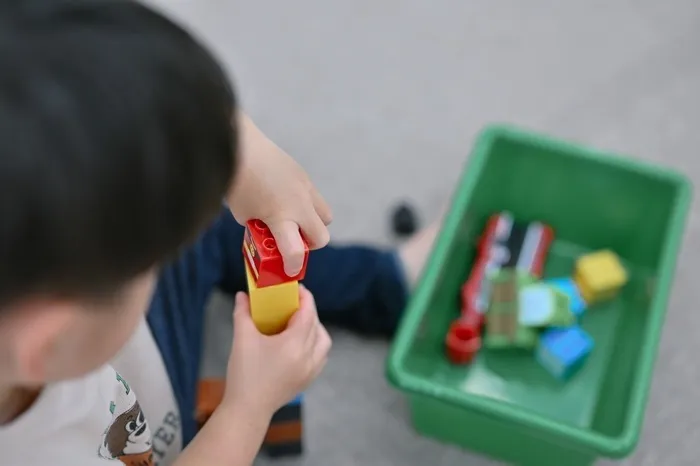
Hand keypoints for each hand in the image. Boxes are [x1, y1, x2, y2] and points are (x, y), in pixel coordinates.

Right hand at [222, 287, 331, 416]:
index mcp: (295, 344)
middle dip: (308, 311)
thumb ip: (243, 313)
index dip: (305, 298)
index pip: (308, 313)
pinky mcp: (308, 380)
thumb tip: (242, 295)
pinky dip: (316, 346)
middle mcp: (308, 356)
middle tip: (293, 304)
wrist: (247, 410)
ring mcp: (311, 370)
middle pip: (316, 326)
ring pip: (324, 342)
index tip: (296, 289)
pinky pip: (321, 357)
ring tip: (299, 323)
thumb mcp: (242, 339)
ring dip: (316, 329)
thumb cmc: (244, 373)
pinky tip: (302, 344)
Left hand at [228, 113, 331, 275]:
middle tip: (291, 241)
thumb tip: (268, 231)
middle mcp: (299, 203)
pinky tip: (282, 196)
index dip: (294, 266)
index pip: (296, 252)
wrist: (237, 146)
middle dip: (309, 244)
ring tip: (292, 219)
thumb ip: (260, 227)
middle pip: (322, 235)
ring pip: (326, 215)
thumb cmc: (235, 183)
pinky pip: (314, 196)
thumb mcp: (244, 215)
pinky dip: (304, 204)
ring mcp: (305, 188)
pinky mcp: (303, 175)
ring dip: (313, 223)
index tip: (289, 269)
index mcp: (281, 216)